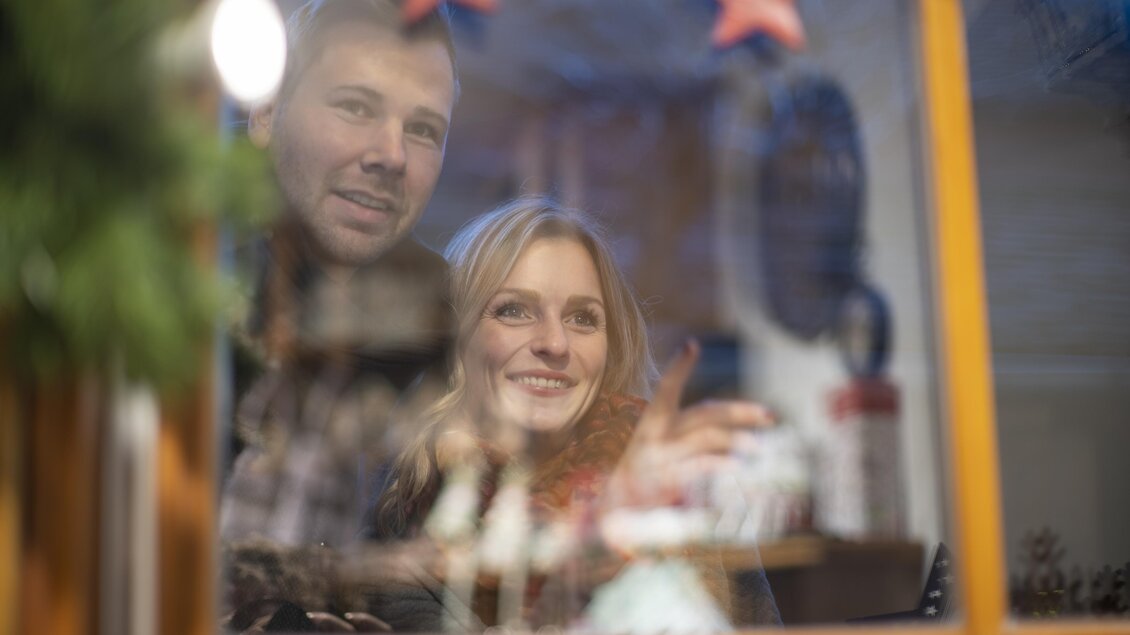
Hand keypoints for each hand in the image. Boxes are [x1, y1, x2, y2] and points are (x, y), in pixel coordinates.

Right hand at [602, 339, 773, 510]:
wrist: (613, 500)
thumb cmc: (642, 464)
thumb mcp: (657, 438)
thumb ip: (688, 425)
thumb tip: (729, 414)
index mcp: (653, 419)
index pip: (667, 387)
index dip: (679, 366)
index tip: (692, 345)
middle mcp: (657, 433)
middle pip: (704, 414)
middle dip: (739, 412)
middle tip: (770, 415)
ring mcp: (662, 455)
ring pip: (705, 438)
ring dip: (736, 440)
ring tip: (759, 446)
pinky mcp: (666, 478)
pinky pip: (698, 466)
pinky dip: (719, 464)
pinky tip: (737, 466)